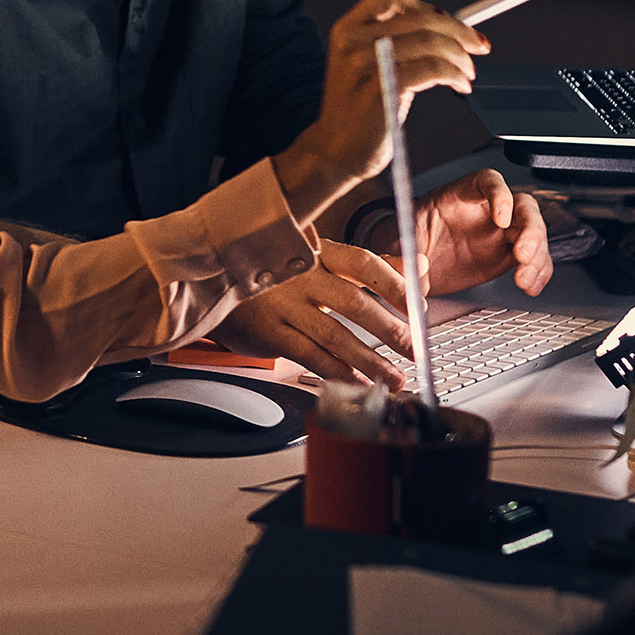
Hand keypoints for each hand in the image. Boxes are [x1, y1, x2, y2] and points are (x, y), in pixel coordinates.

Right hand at [213, 244, 418, 389]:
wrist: (215, 279)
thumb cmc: (279, 273)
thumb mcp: (324, 260)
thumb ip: (374, 267)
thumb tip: (420, 266)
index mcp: (319, 252)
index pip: (364, 263)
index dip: (395, 284)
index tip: (419, 307)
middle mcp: (302, 275)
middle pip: (353, 302)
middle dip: (390, 329)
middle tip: (414, 349)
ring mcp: (283, 305)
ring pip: (333, 335)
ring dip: (368, 360)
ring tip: (392, 378)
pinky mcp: (268, 332)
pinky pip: (307, 354)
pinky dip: (335, 371)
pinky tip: (355, 383)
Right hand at [273, 0, 485, 221]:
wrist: (334, 152)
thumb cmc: (358, 111)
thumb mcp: (367, 65)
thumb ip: (395, 41)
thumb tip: (445, 24)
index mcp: (347, 29)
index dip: (425, 4)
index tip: (447, 23)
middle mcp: (353, 41)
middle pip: (420, 17)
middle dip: (459, 31)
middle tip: (478, 45)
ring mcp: (365, 65)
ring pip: (431, 42)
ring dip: (460, 56)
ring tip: (467, 73)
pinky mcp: (382, 89)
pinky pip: (433, 69)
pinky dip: (455, 74)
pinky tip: (459, 85)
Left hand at [412, 168, 554, 298]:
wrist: (411, 260)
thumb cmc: (407, 236)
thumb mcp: (400, 237)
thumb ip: (407, 250)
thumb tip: (414, 268)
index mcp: (461, 194)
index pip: (488, 182)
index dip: (500, 195)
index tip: (501, 218)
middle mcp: (487, 210)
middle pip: (522, 207)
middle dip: (530, 230)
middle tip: (522, 254)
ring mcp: (501, 233)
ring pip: (534, 234)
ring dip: (537, 256)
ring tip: (524, 279)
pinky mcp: (507, 255)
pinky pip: (533, 260)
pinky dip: (538, 273)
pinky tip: (531, 285)